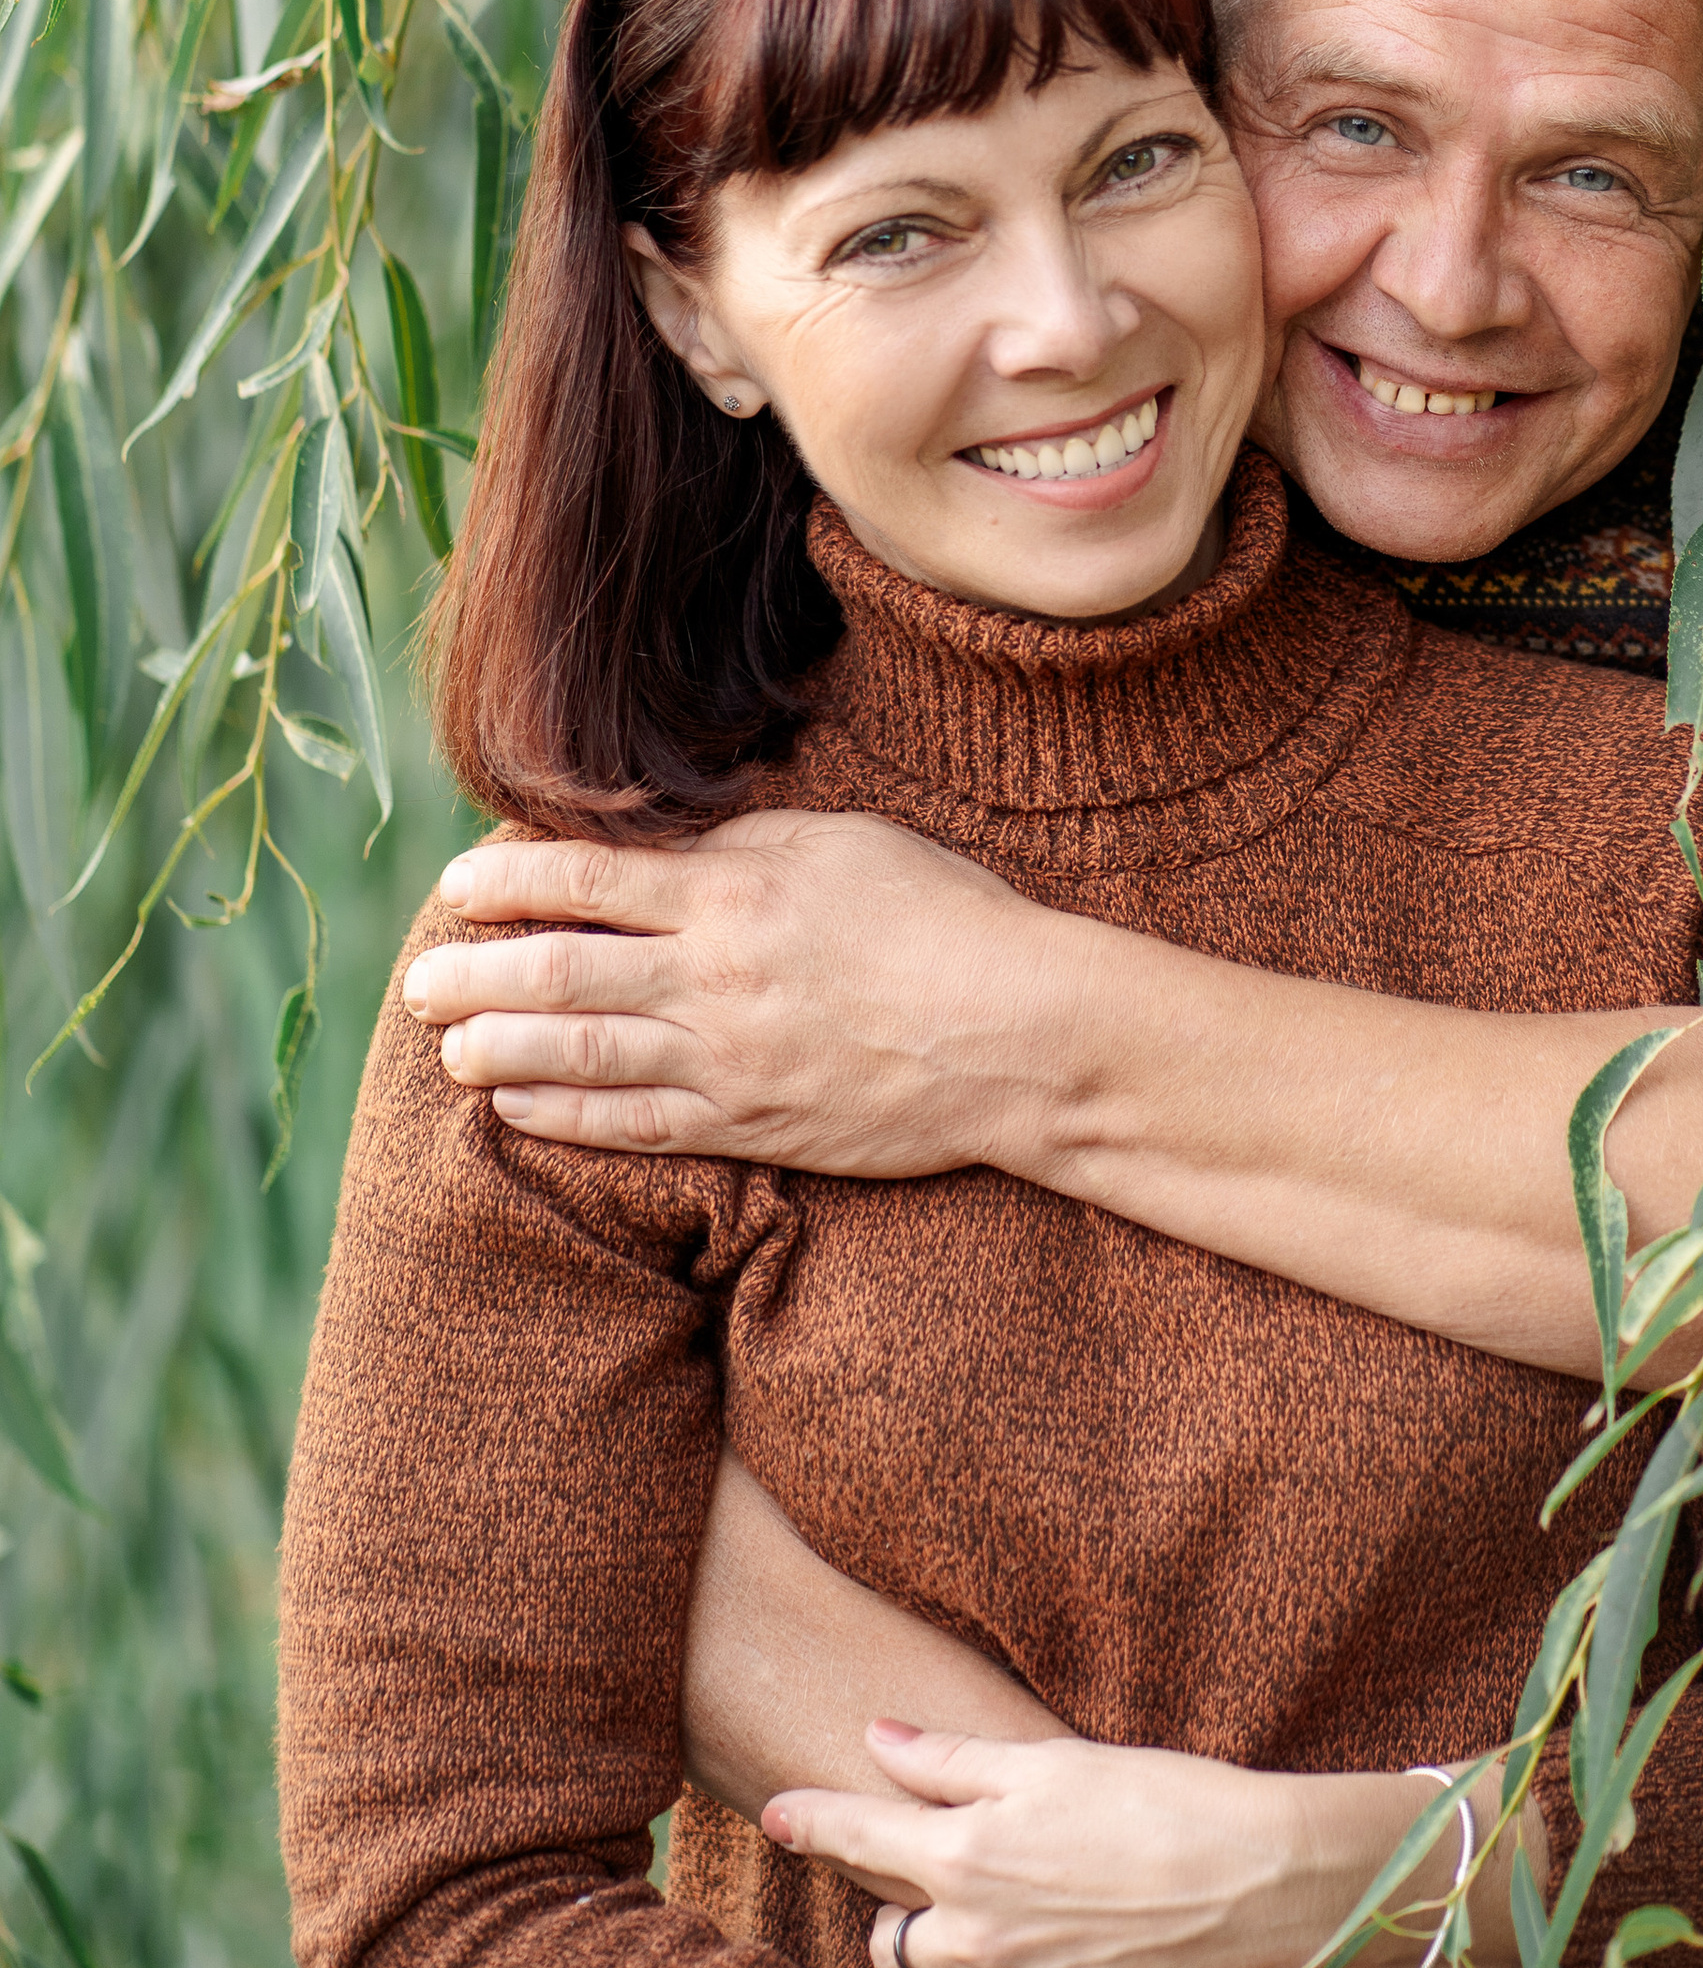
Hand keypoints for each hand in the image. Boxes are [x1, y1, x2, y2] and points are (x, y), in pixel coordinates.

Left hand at [410, 808, 1066, 1175]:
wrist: (1018, 1033)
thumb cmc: (945, 917)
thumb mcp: (844, 843)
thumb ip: (746, 841)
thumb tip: (663, 839)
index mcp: (735, 892)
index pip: (586, 881)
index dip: (506, 881)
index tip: (455, 886)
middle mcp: (715, 978)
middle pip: (561, 973)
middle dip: (476, 975)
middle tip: (420, 980)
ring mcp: (729, 1061)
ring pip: (581, 1056)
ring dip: (500, 1051)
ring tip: (446, 1050)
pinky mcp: (752, 1127)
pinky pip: (636, 1126)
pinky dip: (566, 1118)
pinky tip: (520, 1112)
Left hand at [765, 1725, 1476, 1967]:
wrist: (1257, 1885)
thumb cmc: (1162, 1803)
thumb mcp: (1051, 1763)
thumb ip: (952, 1760)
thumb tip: (876, 1736)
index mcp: (966, 1852)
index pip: (854, 1834)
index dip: (806, 1821)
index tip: (774, 1815)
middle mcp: (975, 1935)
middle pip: (887, 1940)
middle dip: (902, 1915)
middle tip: (953, 1890)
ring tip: (995, 1945)